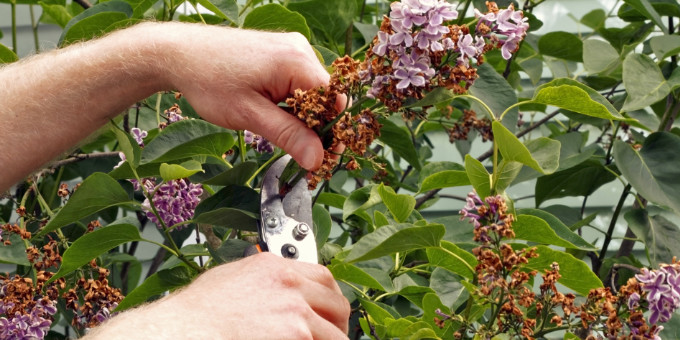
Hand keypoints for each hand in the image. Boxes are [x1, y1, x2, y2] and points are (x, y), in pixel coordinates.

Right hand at [86, 253, 349, 338]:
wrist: (186, 330)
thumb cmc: (198, 311)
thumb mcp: (232, 277)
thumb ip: (263, 278)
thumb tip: (276, 284)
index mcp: (276, 268)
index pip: (323, 276)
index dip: (329, 295)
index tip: (329, 308)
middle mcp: (291, 287)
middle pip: (336, 303)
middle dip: (337, 321)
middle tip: (330, 334)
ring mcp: (296, 314)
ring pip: (335, 332)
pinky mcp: (296, 337)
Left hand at [149, 23, 345, 170]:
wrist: (178, 53)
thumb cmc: (209, 80)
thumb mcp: (250, 115)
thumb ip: (288, 135)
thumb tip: (317, 159)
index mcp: (297, 61)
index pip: (335, 100)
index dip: (332, 131)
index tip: (324, 158)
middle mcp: (300, 50)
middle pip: (326, 96)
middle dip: (317, 127)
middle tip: (304, 155)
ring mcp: (290, 49)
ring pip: (312, 92)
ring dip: (303, 117)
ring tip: (283, 135)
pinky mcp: (280, 54)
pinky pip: (298, 83)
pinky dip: (292, 104)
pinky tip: (276, 117)